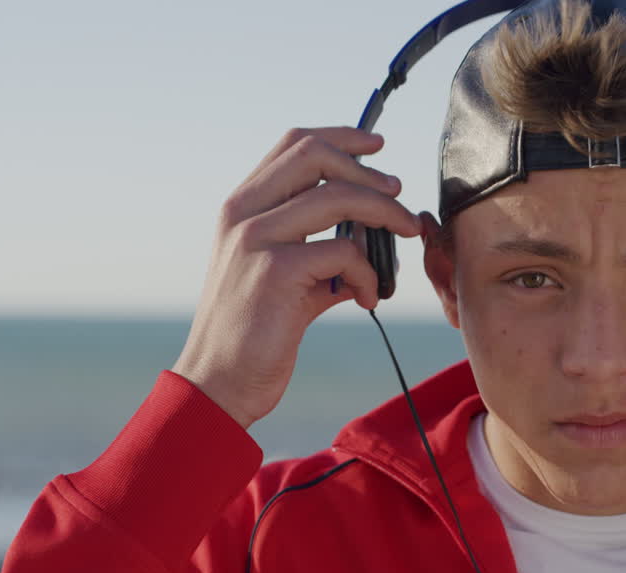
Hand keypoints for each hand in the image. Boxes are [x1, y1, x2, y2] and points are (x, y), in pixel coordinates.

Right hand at [171, 127, 422, 428]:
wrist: (219, 382)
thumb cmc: (255, 333)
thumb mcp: (283, 278)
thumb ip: (317, 249)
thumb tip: (369, 238)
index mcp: (242, 207)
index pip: (294, 145)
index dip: (341, 137)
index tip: (376, 147)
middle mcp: (243, 214)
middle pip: (315, 155)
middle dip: (368, 169)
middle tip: (399, 192)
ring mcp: (256, 239)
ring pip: (339, 197)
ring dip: (386, 213)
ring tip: (406, 234)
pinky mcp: (276, 271)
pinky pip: (346, 252)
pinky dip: (368, 273)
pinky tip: (365, 298)